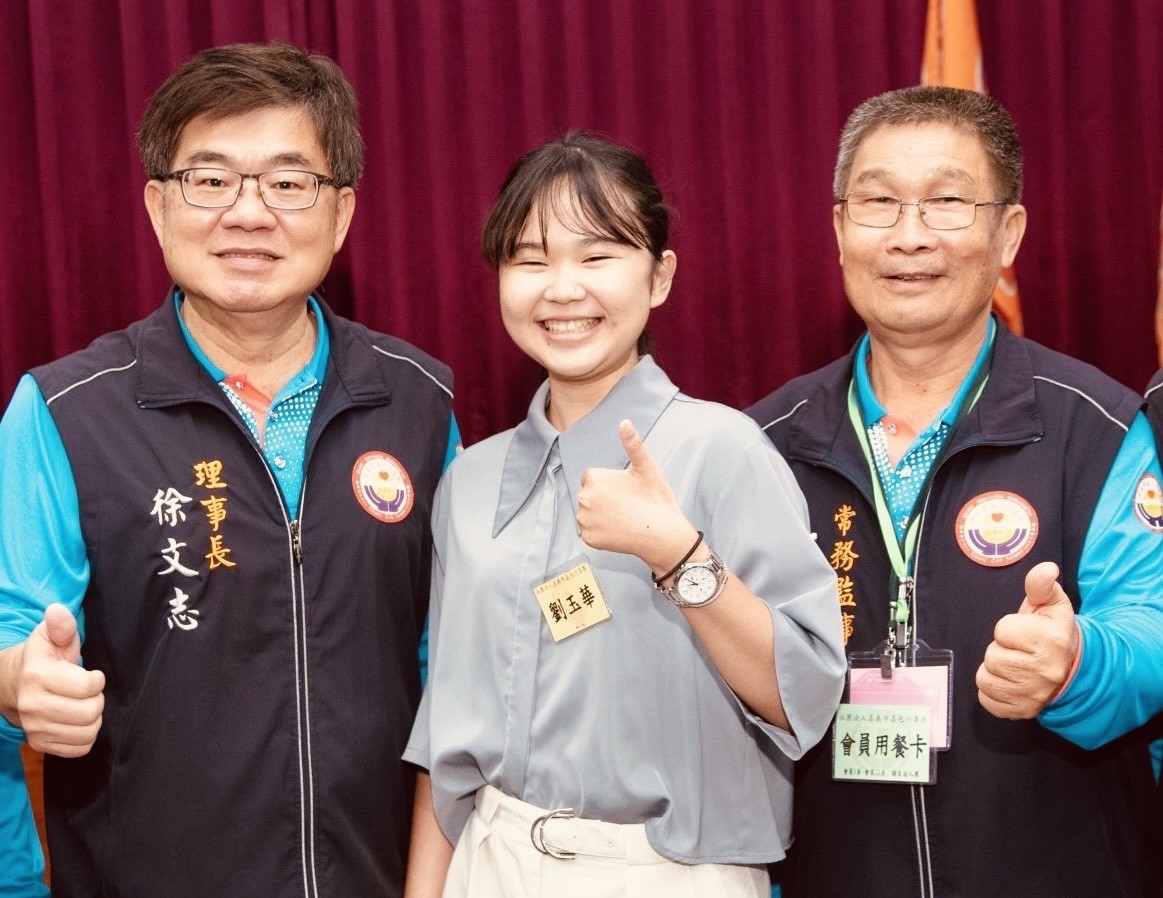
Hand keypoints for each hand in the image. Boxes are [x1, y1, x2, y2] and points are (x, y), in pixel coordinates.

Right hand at [10, 604, 104, 756]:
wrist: (13, 684)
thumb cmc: (41, 658)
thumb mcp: (50, 637)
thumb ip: (61, 626)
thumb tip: (58, 610)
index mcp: (37, 676)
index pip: (87, 687)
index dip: (97, 680)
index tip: (91, 675)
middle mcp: (32, 705)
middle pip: (89, 713)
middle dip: (97, 700)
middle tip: (89, 692)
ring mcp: (34, 727)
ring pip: (86, 732)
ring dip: (93, 719)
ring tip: (84, 706)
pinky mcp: (39, 744)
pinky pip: (78, 749)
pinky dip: (85, 737)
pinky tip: (78, 722)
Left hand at [575, 420, 697, 573]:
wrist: (663, 536)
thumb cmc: (656, 499)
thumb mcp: (646, 468)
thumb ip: (633, 444)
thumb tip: (625, 422)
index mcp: (594, 479)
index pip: (593, 478)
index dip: (611, 484)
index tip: (627, 491)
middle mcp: (583, 499)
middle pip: (590, 495)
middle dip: (604, 498)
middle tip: (627, 505)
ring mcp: (584, 521)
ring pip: (588, 513)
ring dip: (601, 514)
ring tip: (624, 517)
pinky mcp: (588, 539)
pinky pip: (590, 531)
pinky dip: (601, 531)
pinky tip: (619, 530)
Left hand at [976, 561, 1078, 718]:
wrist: (1070, 668)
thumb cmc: (1053, 631)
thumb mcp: (1051, 604)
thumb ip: (1041, 585)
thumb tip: (1045, 569)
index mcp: (1051, 642)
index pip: (1002, 630)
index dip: (1008, 628)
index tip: (1024, 632)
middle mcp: (1045, 672)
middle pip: (992, 656)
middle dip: (1000, 649)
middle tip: (1018, 650)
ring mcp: (1033, 695)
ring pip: (985, 678)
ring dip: (994, 670)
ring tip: (1014, 665)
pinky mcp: (1022, 711)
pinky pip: (987, 700)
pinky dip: (992, 691)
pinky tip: (1009, 682)